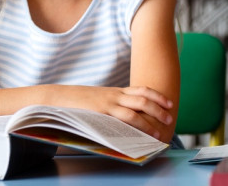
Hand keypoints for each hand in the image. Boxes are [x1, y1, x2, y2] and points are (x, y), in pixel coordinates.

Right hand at [59, 85, 174, 140]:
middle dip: (159, 109)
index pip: (142, 90)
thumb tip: (125, 117)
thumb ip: (113, 104)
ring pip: (135, 111)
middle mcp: (115, 96)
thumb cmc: (78, 101)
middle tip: (170, 118)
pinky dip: (132, 128)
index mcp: (116, 91)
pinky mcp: (100, 113)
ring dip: (149, 122)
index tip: (169, 104)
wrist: (57, 97)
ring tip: (158, 132)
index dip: (158, 96)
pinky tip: (138, 135)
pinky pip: (120, 120)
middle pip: (144, 99)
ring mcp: (108, 104)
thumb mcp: (100, 99)